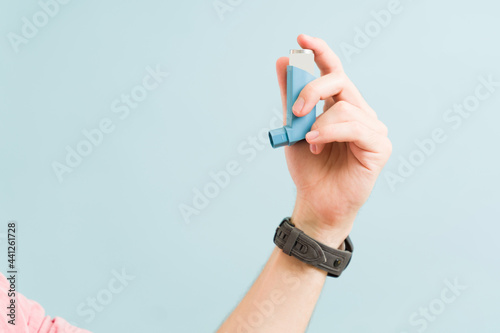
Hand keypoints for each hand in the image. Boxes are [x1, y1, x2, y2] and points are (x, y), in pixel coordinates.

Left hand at [276, 34, 391, 247]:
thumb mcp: (293, 127)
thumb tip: (281, 60)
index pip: (334, 72)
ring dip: (319, 122)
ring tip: (308, 141)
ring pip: (345, 107)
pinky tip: (317, 144)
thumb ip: (290, 96)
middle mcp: (359, 112)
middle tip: (295, 110)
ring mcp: (372, 128)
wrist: (315, 200)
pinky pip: (356, 126)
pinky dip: (331, 132)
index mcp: (340, 106)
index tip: (301, 39)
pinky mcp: (379, 146)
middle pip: (339, 81)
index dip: (320, 53)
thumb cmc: (308, 167)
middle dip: (313, 89)